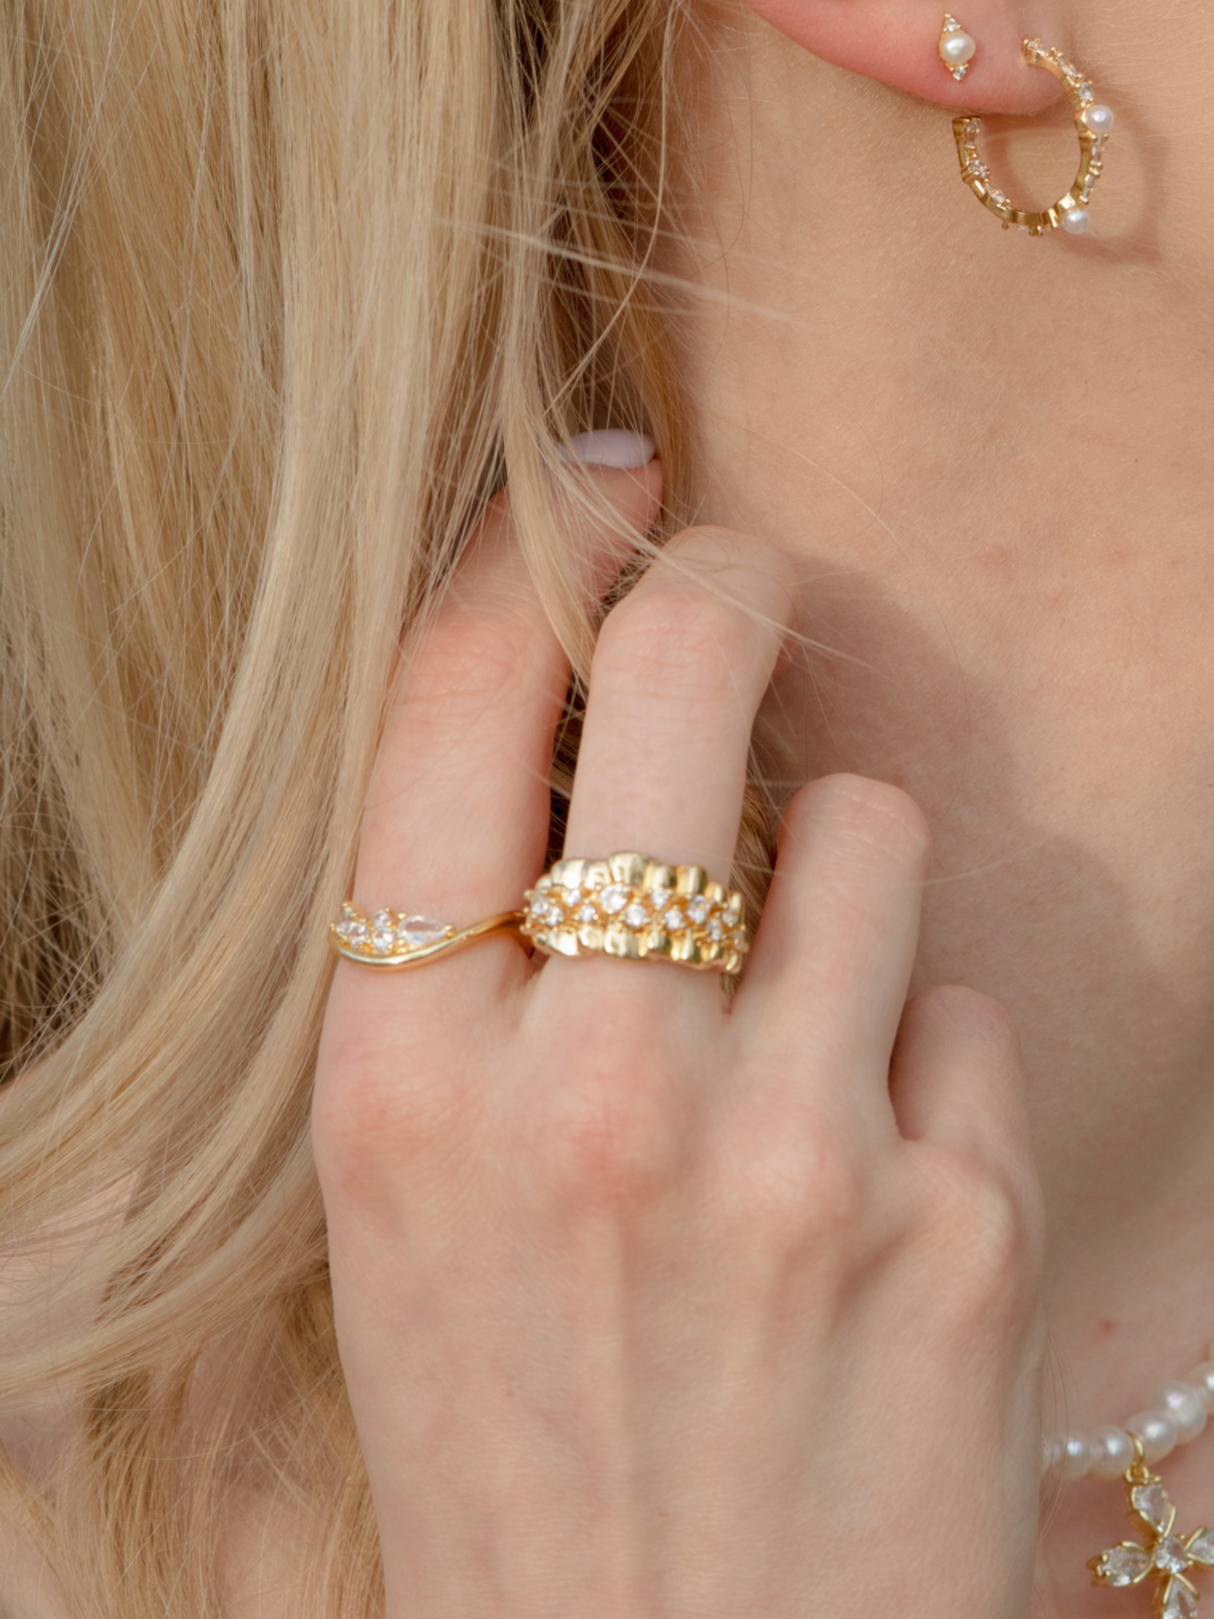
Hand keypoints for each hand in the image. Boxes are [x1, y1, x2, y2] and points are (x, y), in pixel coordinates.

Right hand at [312, 459, 1046, 1618]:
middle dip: (716, 592)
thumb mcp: (408, 1217)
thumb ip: (469, 988)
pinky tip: (871, 1176)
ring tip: (799, 1012)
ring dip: (838, 877)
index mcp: (406, 1090)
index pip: (449, 714)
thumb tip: (574, 761)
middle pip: (677, 683)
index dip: (521, 560)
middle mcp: (591, 1094)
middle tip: (738, 583)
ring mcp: (790, 1154)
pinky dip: (920, 1055)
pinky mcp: (956, 1223)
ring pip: (865, 831)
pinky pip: (958, 1010)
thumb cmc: (522, 1450)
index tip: (593, 486)